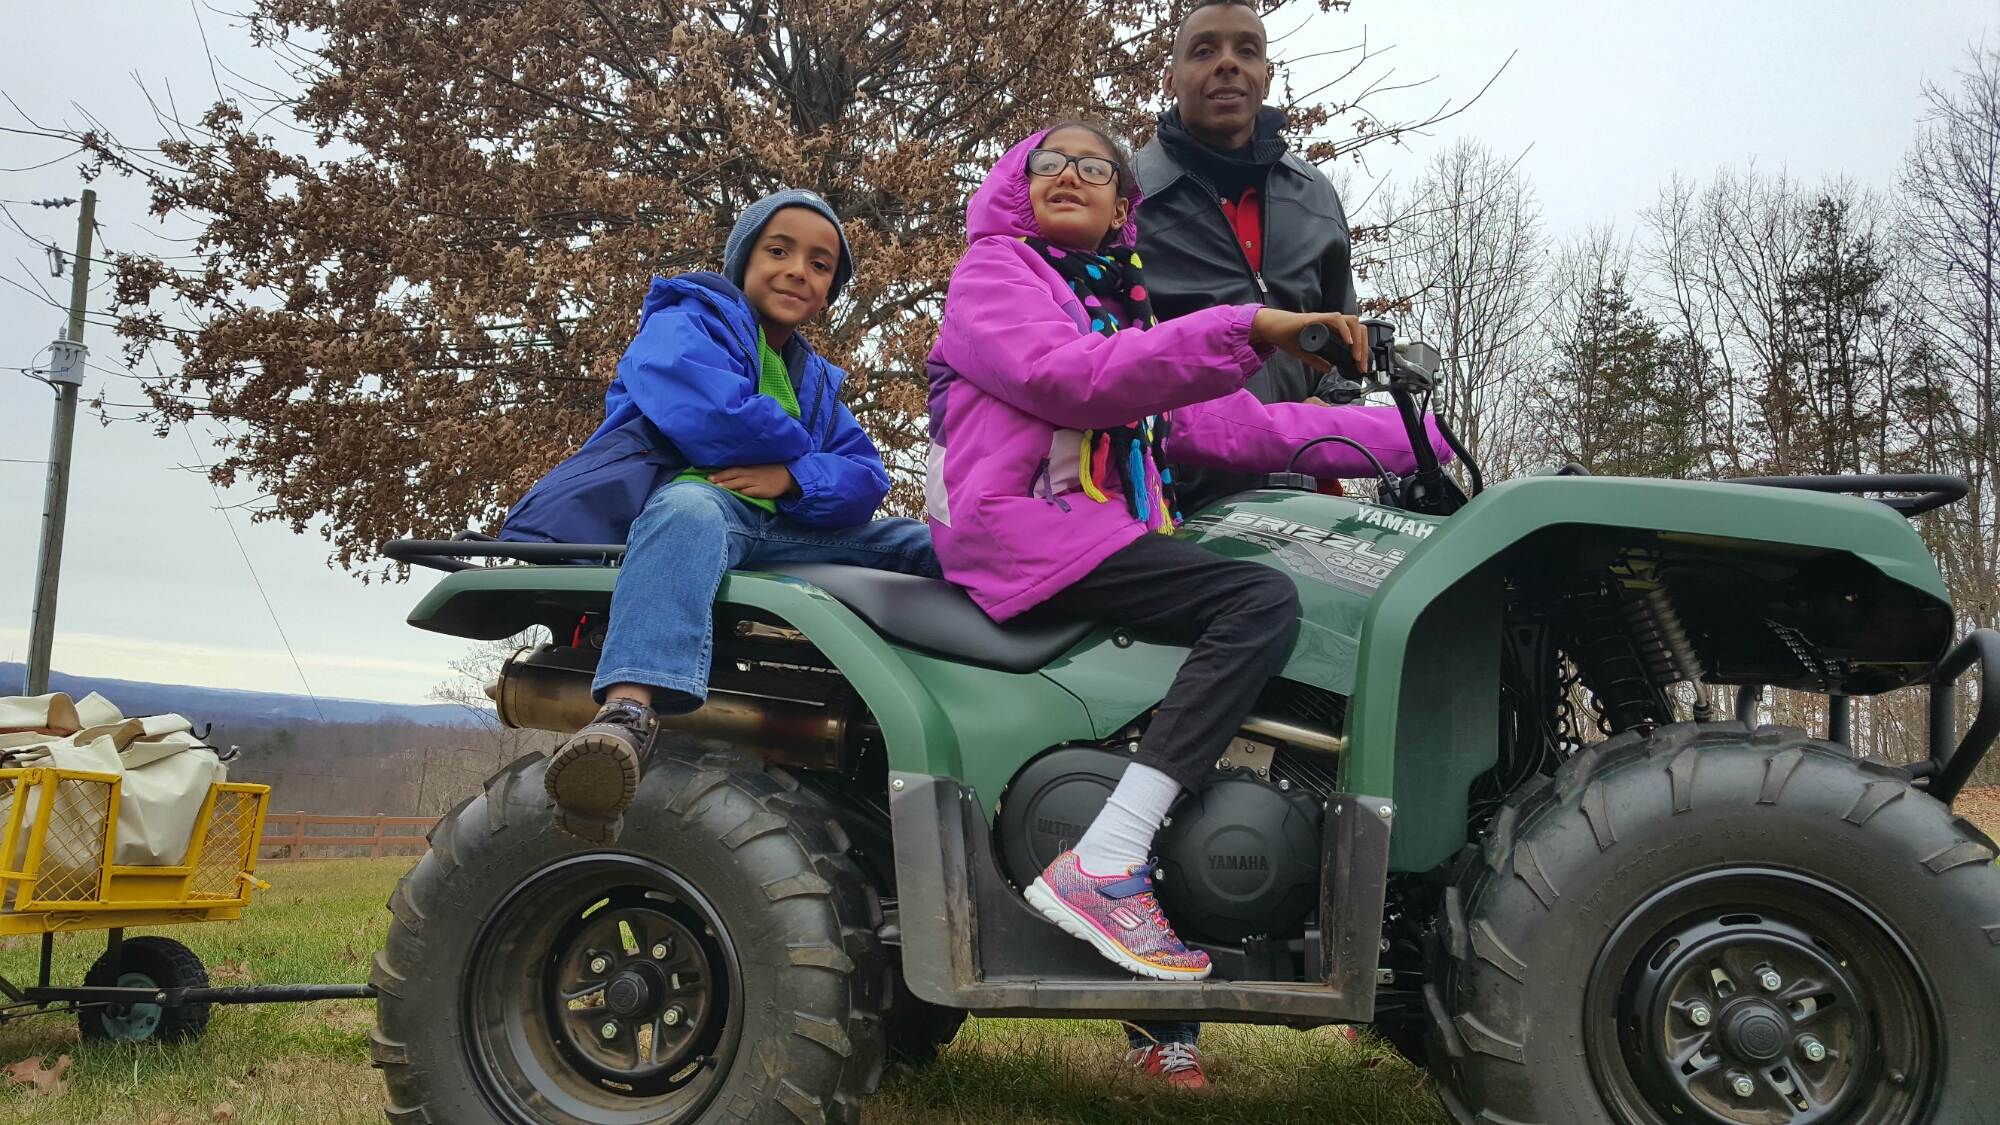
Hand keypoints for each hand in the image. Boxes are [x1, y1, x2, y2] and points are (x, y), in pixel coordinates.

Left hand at [708, 463, 800, 499]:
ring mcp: (756, 482)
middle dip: (720, 478)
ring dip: (727, 485)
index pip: (732, 469)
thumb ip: (746, 470)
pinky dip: (740, 492)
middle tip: (708, 480)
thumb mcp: (759, 467)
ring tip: (716, 487)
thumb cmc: (773, 471)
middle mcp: (751, 473)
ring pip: (739, 483)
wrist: (789, 475)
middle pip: (733, 475)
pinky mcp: (762, 490)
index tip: (709, 475)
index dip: (721, 473)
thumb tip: (732, 475)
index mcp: (750, 467)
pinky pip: (749, 491)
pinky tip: (733, 494)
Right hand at [1249, 309, 1368, 374]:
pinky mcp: (1317, 318)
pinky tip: (1347, 342)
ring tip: (1356, 356)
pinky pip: (1336, 319)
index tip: (1361, 366)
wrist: (1272, 329)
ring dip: (1357, 339)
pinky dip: (1344, 330)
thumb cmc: (1287, 337)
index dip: (1362, 350)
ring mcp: (1325, 319)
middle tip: (1361, 365)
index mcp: (1332, 330)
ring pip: (1352, 322)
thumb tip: (1329, 369)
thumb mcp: (1305, 354)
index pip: (1355, 336)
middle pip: (1358, 329)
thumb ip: (1317, 361)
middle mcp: (1332, 323)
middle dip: (1364, 347)